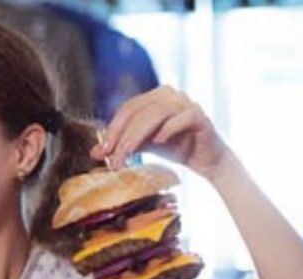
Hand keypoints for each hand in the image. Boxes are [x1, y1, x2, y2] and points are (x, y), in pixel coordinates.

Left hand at [90, 85, 231, 180]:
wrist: (207, 160)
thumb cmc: (176, 148)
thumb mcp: (145, 146)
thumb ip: (123, 145)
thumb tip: (95, 153)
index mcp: (154, 97)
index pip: (127, 109)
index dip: (113, 130)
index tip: (103, 151)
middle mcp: (169, 94)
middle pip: (138, 111)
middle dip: (122, 137)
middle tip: (113, 159)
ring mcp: (186, 103)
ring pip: (155, 114)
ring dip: (137, 137)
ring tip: (128, 156)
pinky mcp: (199, 115)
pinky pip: (181, 118)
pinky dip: (167, 129)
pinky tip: (158, 143)